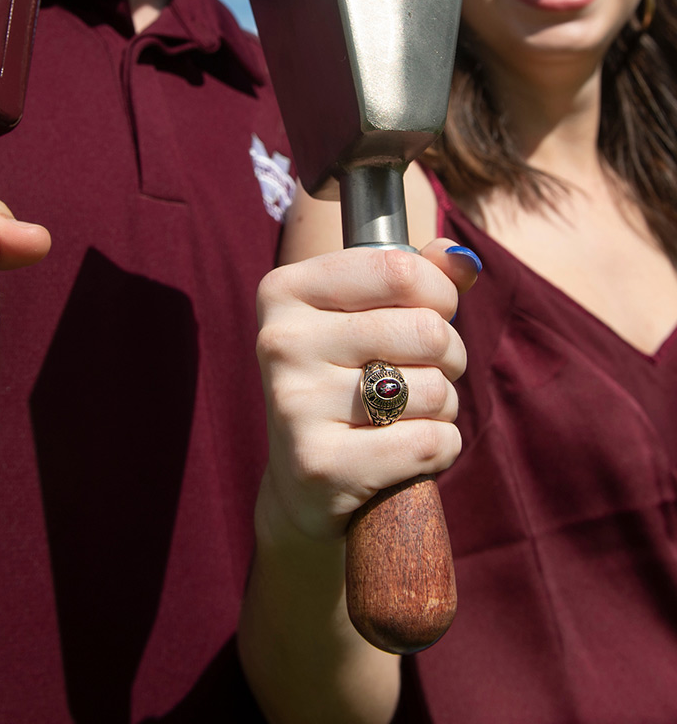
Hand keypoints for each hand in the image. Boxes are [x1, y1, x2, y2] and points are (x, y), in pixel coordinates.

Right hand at [255, 239, 477, 541]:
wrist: (302, 483)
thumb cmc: (345, 382)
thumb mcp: (366, 318)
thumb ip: (416, 279)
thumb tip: (461, 259)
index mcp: (284, 292)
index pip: (399, 270)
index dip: (440, 294)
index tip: (433, 314)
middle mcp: (281, 342)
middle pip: (426, 331)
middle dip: (449, 356)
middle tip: (423, 373)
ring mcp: (295, 404)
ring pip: (434, 389)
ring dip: (442, 406)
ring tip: (407, 416)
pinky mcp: (320, 464)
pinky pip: (430, 442)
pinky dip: (440, 449)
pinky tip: (406, 452)